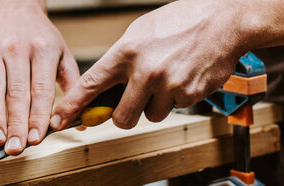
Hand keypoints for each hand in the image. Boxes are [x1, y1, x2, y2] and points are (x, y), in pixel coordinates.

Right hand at [0, 0, 78, 154]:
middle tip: (17, 149)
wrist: (12, 8)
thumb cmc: (41, 37)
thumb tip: (80, 119)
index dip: (37, 116)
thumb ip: (72, 85)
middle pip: (15, 93)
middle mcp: (16, 50)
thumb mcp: (63, 54)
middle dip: (16, 124)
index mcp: (43, 49)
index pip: (40, 89)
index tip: (36, 139)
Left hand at [50, 0, 256, 129]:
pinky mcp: (189, 95)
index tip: (59, 119)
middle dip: (124, 115)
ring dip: (154, 104)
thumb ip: (119, 60)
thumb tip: (101, 86)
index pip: (90, 85)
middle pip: (121, 117)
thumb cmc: (180, 22)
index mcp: (126, 52)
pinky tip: (182, 76)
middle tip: (132, 101)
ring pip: (150, 115)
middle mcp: (145, 71)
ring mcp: (168, 85)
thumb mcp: (138, 32)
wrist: (224, 21)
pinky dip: (176, 98)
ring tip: (165, 78)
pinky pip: (174, 109)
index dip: (72, 106)